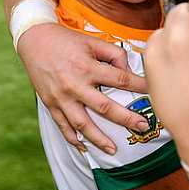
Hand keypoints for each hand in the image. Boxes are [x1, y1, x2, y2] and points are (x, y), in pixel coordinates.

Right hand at [17, 23, 148, 153]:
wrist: (33, 40)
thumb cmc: (66, 40)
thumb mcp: (92, 41)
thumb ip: (114, 54)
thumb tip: (128, 70)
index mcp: (88, 67)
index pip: (121, 80)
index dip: (140, 87)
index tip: (155, 93)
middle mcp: (75, 85)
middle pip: (105, 107)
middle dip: (126, 119)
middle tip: (143, 127)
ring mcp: (62, 97)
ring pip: (82, 123)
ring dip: (98, 139)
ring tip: (113, 150)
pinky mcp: (50, 103)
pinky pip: (62, 125)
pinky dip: (73, 138)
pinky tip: (84, 148)